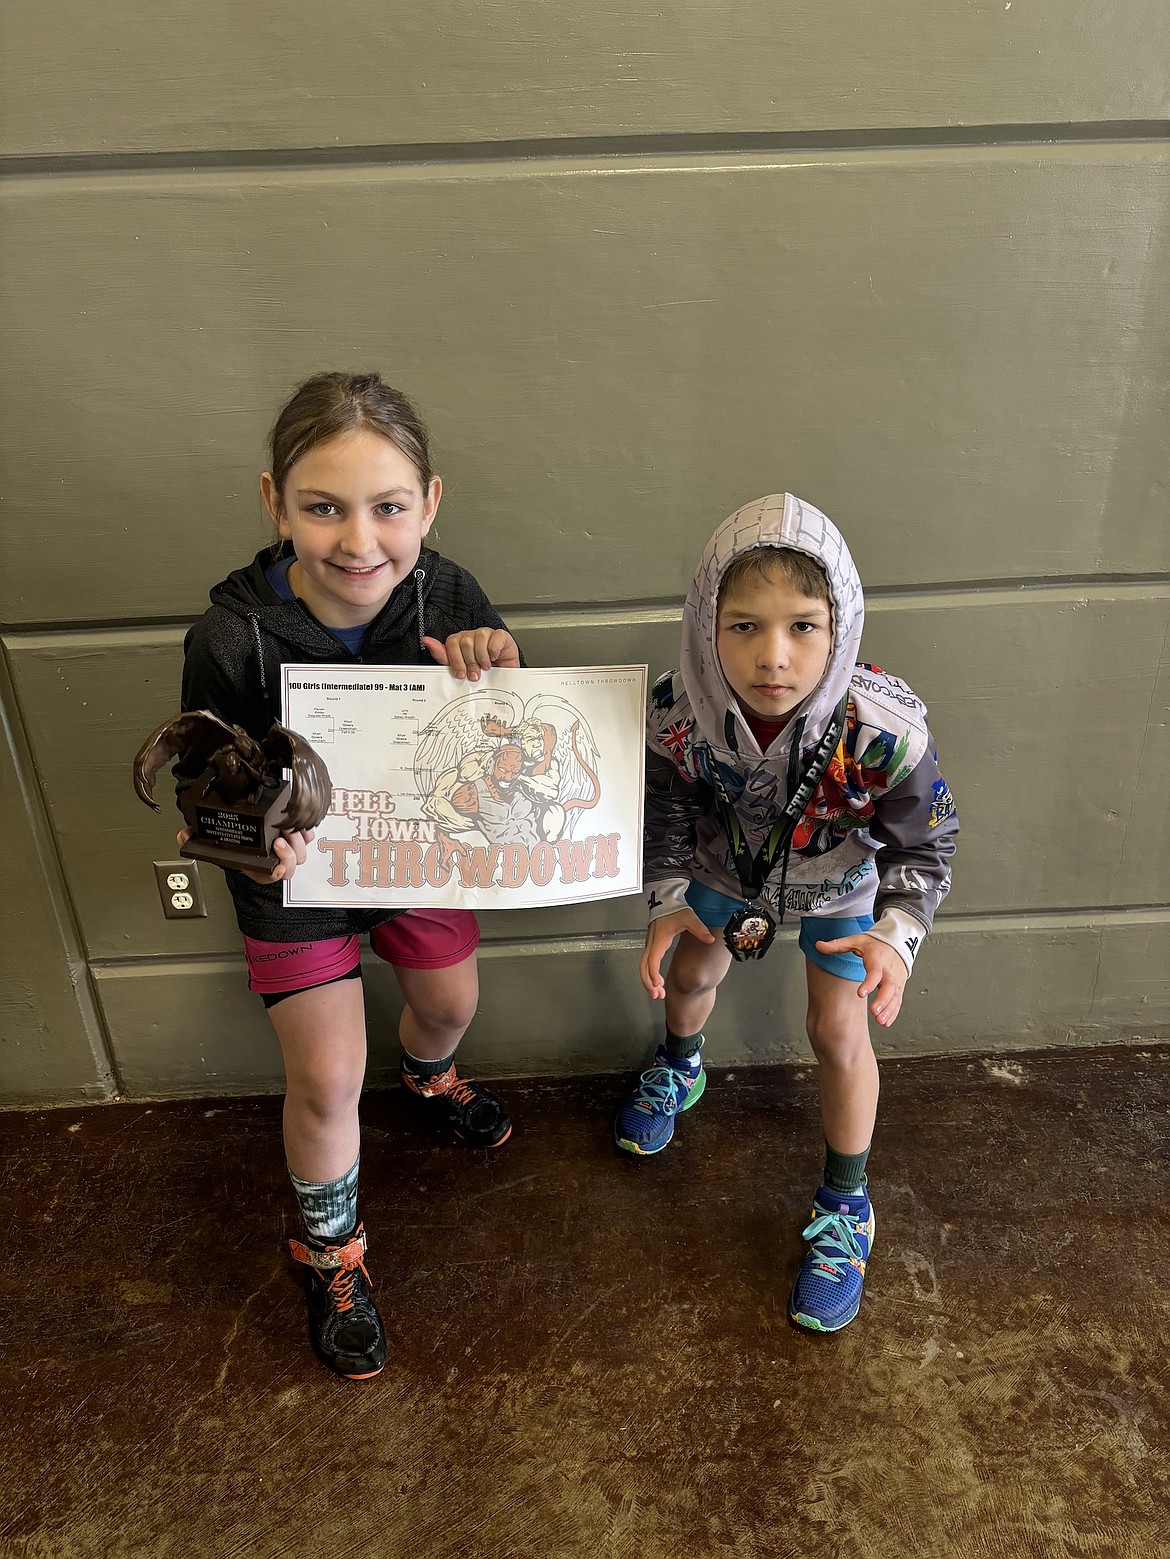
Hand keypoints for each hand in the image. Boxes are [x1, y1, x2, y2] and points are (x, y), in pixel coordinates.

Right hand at [176, 825, 314, 885]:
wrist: (246, 834)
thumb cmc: (235, 843)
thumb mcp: (215, 843)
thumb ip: (196, 840)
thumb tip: (183, 834)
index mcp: (257, 866)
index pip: (271, 876)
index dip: (276, 873)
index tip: (277, 866)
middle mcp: (275, 861)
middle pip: (291, 864)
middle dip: (288, 853)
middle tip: (280, 840)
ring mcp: (288, 850)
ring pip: (301, 852)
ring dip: (297, 841)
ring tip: (288, 829)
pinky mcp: (297, 835)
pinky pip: (308, 836)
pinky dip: (307, 830)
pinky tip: (300, 822)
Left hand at [422, 629, 520, 681]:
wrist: (504, 681)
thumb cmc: (483, 675)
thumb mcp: (460, 669)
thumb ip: (443, 656)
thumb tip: (426, 640)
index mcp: (461, 643)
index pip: (452, 642)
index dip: (455, 659)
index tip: (460, 673)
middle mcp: (473, 636)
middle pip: (465, 641)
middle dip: (470, 662)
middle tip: (475, 674)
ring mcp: (487, 634)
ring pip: (479, 636)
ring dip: (482, 657)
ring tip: (485, 667)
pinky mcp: (501, 636)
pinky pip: (495, 636)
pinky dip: (494, 649)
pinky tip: (494, 657)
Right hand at [640, 909, 714, 999]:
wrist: (666, 901)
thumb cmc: (674, 909)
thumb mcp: (689, 918)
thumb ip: (699, 929)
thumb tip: (709, 939)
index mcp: (659, 940)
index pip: (653, 959)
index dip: (654, 972)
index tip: (657, 984)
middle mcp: (652, 944)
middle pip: (644, 967)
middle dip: (649, 983)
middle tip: (658, 995)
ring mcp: (650, 945)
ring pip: (644, 967)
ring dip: (648, 982)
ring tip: (658, 994)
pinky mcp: (652, 946)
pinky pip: (647, 964)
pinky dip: (650, 975)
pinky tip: (657, 983)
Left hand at [814, 931, 906, 1026]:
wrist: (896, 941)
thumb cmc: (874, 944)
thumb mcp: (855, 941)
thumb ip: (837, 945)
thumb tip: (818, 946)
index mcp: (877, 958)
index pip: (874, 971)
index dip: (869, 982)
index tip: (860, 993)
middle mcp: (888, 970)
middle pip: (889, 986)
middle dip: (883, 1000)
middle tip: (874, 1012)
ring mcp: (895, 979)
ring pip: (895, 996)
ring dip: (889, 1009)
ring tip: (880, 1021)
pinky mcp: (899, 986)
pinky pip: (898, 1000)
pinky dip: (893, 1012)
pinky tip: (886, 1021)